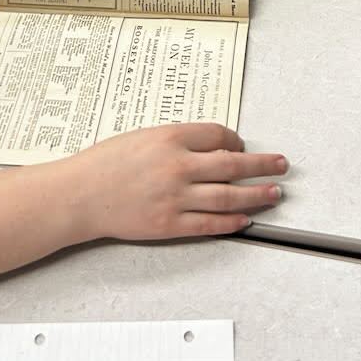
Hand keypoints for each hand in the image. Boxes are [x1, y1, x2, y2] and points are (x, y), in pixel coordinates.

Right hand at [69, 123, 287, 239]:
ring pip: (229, 197)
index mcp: (170, 137)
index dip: (236, 141)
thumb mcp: (142, 136)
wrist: (79, 194)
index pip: (219, 135)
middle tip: (281, 164)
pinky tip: (246, 220)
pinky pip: (210, 224)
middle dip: (262, 165)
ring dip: (257, 195)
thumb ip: (175, 141)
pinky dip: (232, 222)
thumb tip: (208, 147)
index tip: (242, 146)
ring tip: (274, 193)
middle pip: (233, 165)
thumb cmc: (104, 163)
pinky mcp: (170, 224)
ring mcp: (175, 197)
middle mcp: (177, 166)